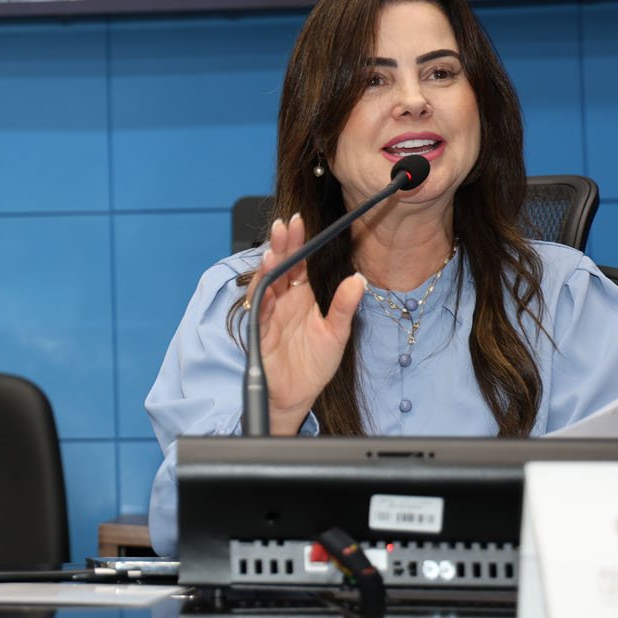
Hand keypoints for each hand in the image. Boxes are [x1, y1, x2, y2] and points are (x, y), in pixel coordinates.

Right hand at [249, 215, 364, 435]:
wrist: (297, 396)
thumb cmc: (314, 365)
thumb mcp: (337, 334)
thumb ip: (345, 307)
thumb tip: (359, 279)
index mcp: (301, 296)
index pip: (297, 263)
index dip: (296, 243)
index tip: (298, 222)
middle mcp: (283, 301)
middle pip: (279, 267)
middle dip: (279, 247)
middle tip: (283, 226)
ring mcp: (269, 315)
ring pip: (265, 285)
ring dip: (267, 269)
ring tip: (273, 253)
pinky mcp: (260, 333)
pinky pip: (258, 313)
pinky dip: (262, 300)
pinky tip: (267, 287)